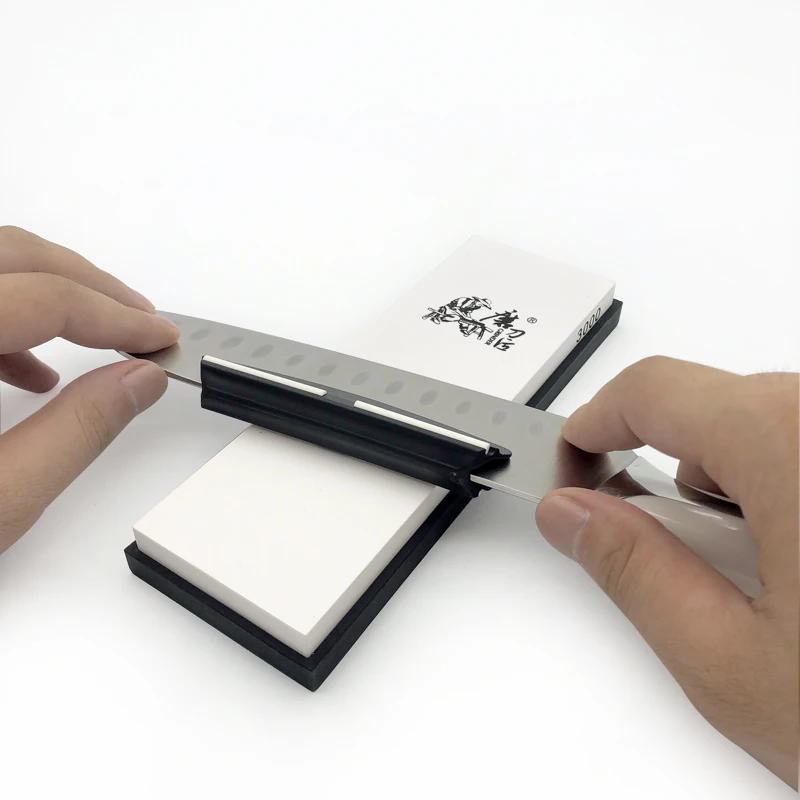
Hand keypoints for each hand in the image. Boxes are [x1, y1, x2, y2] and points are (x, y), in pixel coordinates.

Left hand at [0, 226, 179, 553]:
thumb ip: (76, 435)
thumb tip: (139, 382)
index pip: (43, 298)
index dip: (116, 317)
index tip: (162, 337)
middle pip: (11, 253)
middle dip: (88, 283)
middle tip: (142, 320)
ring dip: (50, 294)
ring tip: (101, 341)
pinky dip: (6, 319)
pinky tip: (32, 371)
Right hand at [535, 356, 798, 785]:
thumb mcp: (737, 667)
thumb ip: (634, 573)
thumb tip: (575, 517)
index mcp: (797, 445)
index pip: (650, 391)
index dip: (593, 426)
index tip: (574, 465)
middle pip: (717, 408)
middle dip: (674, 476)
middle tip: (678, 556)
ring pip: (777, 427)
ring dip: (745, 488)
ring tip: (776, 583)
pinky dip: (799, 487)